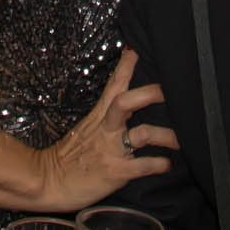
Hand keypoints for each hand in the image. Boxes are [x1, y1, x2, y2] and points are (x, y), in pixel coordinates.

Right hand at [30, 48, 175, 210]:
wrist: (48, 182)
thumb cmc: (67, 157)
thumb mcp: (84, 131)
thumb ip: (104, 120)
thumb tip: (121, 109)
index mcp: (98, 117)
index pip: (113, 86)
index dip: (125, 66)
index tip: (137, 48)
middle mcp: (105, 130)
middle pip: (125, 102)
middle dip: (148, 93)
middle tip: (169, 89)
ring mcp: (110, 150)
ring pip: (141, 134)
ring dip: (164, 135)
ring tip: (182, 139)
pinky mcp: (115, 172)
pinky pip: (142, 166)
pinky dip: (158, 164)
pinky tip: (168, 164)